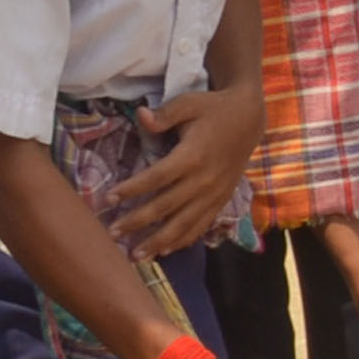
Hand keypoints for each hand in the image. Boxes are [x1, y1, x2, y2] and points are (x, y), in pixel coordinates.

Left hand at [107, 84, 257, 252]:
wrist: (249, 120)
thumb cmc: (213, 109)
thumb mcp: (189, 103)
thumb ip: (164, 114)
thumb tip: (140, 115)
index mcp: (193, 156)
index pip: (157, 177)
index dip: (132, 189)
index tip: (109, 199)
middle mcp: (204, 180)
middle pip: (165, 206)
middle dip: (137, 222)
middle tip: (111, 235)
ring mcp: (214, 194)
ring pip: (183, 224)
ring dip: (158, 242)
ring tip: (135, 256)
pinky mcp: (221, 201)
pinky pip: (200, 226)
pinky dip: (182, 240)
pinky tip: (164, 251)